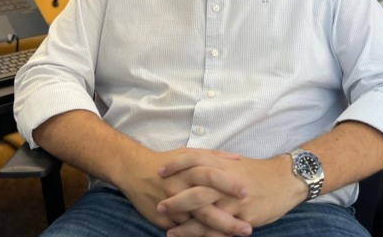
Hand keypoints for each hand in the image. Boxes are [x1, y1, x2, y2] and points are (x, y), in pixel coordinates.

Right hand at [114, 148, 249, 234]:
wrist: (135, 171)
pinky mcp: (164, 220)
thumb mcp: (189, 154)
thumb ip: (214, 157)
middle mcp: (180, 188)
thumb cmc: (168, 162)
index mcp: (188, 170)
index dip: (229, 184)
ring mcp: (172, 207)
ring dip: (217, 233)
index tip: (247, 192)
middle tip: (247, 228)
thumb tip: (238, 160)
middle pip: (205, 206)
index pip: (211, 176)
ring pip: (196, 224)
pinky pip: (185, 232)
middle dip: (227, 219)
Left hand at [156, 149, 305, 235]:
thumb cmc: (258, 171)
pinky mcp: (242, 216)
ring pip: (204, 213)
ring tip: (168, 230)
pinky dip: (204, 236)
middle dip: (175, 199)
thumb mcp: (234, 162)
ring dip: (185, 224)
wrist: (284, 180)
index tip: (160, 171)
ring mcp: (233, 200)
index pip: (193, 159)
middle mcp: (225, 181)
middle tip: (159, 205)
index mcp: (222, 164)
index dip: (175, 165)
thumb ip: (215, 161)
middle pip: (195, 190)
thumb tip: (195, 161)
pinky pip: (219, 229)